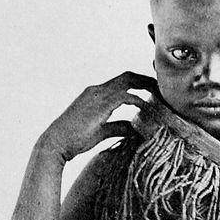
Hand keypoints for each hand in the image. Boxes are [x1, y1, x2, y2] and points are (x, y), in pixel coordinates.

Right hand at [38, 71, 159, 161]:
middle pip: (128, 76)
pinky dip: (138, 101)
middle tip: (163, 88)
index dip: (139, 83)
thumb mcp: (101, 132)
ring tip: (161, 95)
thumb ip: (118, 127)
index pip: (122, 82)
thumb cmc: (74, 140)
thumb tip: (134, 130)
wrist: (56, 143)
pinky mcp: (100, 104)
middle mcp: (97, 89)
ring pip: (128, 82)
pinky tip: (148, 108)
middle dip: (147, 80)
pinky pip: (125, 97)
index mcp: (96, 93)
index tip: (153, 90)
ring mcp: (98, 94)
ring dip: (146, 86)